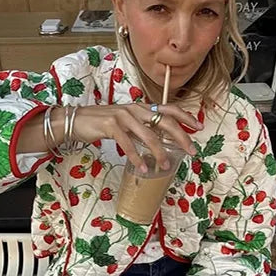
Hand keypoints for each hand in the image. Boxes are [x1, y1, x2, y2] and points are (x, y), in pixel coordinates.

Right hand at [72, 104, 201, 172]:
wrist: (76, 120)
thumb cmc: (102, 124)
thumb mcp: (126, 122)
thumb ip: (142, 128)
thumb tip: (159, 141)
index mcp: (141, 107)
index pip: (169, 108)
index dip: (185, 116)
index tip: (198, 127)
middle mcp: (135, 108)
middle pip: (164, 121)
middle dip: (181, 136)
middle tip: (191, 151)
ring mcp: (123, 115)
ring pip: (148, 135)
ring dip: (159, 152)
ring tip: (165, 166)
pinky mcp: (111, 125)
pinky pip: (128, 143)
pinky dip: (136, 157)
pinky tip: (143, 168)